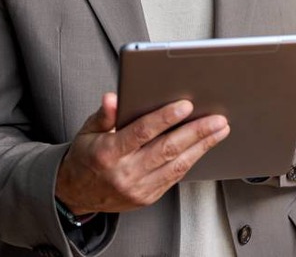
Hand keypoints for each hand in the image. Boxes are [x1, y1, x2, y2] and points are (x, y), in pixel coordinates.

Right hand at [54, 93, 229, 214]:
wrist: (75, 194)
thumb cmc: (85, 157)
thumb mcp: (87, 131)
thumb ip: (104, 115)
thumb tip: (113, 98)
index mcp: (108, 153)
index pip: (141, 132)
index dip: (165, 118)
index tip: (185, 105)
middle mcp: (125, 173)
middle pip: (167, 149)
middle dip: (196, 132)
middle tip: (217, 118)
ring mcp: (137, 188)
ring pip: (176, 165)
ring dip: (202, 146)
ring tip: (219, 130)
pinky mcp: (147, 197)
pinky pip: (174, 177)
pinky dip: (191, 160)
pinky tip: (203, 147)